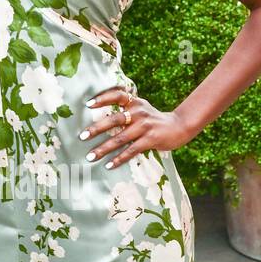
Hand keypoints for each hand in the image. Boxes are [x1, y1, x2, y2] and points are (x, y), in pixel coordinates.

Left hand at [78, 85, 193, 169]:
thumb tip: (99, 116)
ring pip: (120, 138)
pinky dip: (119, 159)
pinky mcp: (150, 139)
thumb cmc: (153, 119)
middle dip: (96, 128)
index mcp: (135, 102)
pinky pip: (131, 150)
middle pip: (114, 119)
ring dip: (103, 149)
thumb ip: (125, 108)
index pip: (117, 95)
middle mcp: (139, 112)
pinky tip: (109, 165)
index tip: (87, 104)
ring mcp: (145, 126)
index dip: (102, 98)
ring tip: (90, 156)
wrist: (179, 126)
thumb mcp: (141, 108)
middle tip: (82, 136)